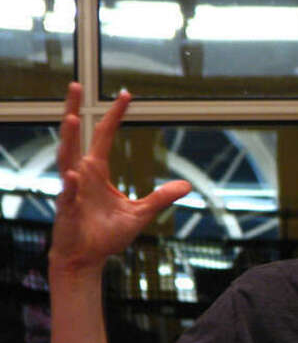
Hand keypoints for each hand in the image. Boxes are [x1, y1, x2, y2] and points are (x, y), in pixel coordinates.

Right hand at [49, 83, 191, 274]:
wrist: (86, 259)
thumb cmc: (107, 235)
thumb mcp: (140, 214)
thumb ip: (161, 198)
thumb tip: (186, 185)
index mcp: (96, 171)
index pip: (103, 135)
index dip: (114, 115)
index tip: (125, 94)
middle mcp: (80, 174)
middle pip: (76, 136)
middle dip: (73, 109)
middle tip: (75, 84)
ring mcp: (71, 190)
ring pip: (66, 159)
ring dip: (68, 139)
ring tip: (69, 117)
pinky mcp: (67, 210)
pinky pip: (67, 195)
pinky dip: (69, 185)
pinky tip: (72, 175)